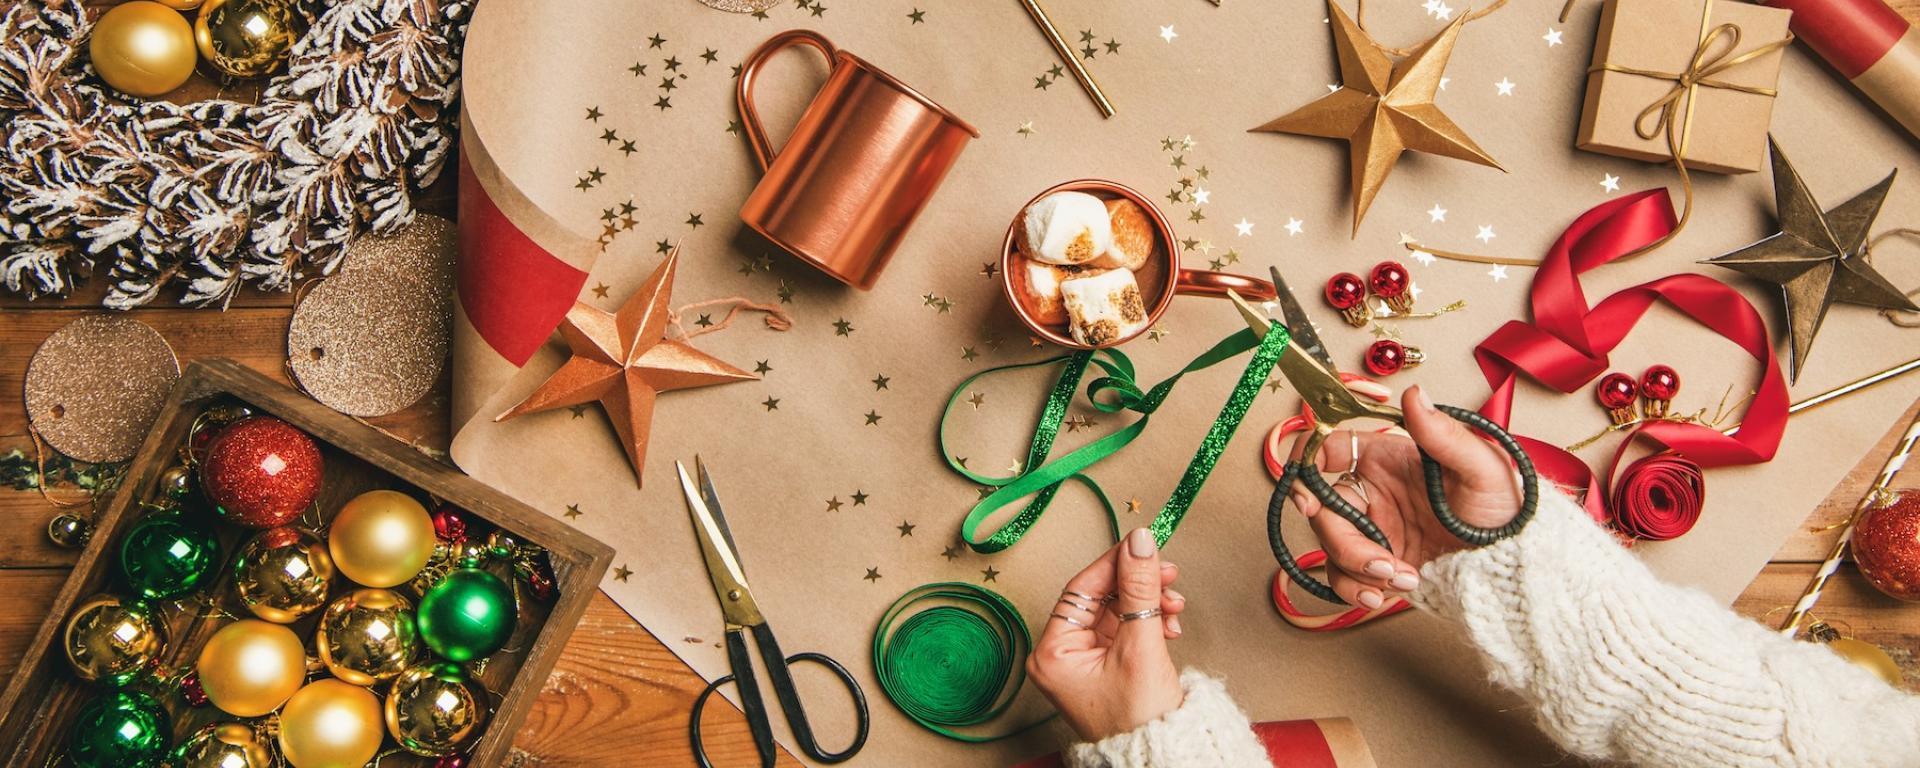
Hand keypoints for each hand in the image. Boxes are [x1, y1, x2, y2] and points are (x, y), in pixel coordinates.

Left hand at [1027, 528, 1186, 741]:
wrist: (1165, 757)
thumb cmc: (1142, 720)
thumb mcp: (1140, 645)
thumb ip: (1139, 589)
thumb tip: (1139, 543)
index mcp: (1052, 653)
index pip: (1081, 589)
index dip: (1114, 564)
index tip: (1142, 546)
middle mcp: (1062, 656)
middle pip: (1100, 598)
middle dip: (1138, 585)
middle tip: (1167, 572)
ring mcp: (1085, 662)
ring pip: (1117, 611)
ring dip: (1148, 603)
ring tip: (1174, 606)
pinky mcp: (1108, 667)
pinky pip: (1126, 629)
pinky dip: (1149, 622)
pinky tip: (1168, 625)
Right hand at [1288, 386, 1522, 608]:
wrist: (1516, 564)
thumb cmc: (1504, 510)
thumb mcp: (1481, 469)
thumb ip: (1443, 434)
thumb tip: (1415, 395)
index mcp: (1386, 459)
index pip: (1329, 449)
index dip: (1306, 465)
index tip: (1309, 495)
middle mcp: (1372, 492)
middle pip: (1324, 510)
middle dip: (1345, 542)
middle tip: (1379, 561)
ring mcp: (1373, 530)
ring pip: (1331, 547)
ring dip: (1357, 570)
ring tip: (1400, 578)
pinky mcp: (1377, 564)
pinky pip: (1344, 577)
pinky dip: (1357, 590)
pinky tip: (1383, 594)